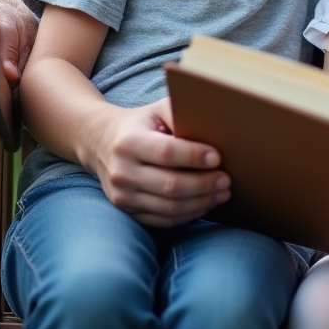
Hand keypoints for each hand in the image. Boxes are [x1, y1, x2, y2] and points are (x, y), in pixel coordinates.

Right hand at [88, 97, 230, 226]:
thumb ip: (181, 113)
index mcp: (130, 142)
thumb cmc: (142, 123)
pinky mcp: (127, 210)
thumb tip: (213, 124)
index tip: (218, 157)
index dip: (194, 156)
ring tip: (222, 192)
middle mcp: (123, 171)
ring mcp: (123, 195)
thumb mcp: (158, 109)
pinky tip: (206, 203)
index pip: (166, 152)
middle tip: (226, 179)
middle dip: (204, 184)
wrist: (102, 142)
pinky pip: (163, 219)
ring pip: (169, 207)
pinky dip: (188, 214)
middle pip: (170, 185)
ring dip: (201, 202)